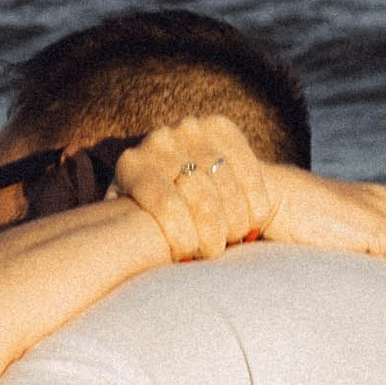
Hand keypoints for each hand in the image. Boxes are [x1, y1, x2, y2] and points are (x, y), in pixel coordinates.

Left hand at [110, 117, 279, 261]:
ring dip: (236, 220)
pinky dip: (255, 200)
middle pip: (200, 195)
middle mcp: (159, 140)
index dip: (182, 236)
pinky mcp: (220, 127)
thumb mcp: (134, 229)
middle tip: (213, 253)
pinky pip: (247, 168)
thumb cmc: (155, 220)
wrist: (182, 185)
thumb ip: (130, 238)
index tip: (189, 257)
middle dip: (212, 232)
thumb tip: (129, 256)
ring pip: (227, 185)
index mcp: (132, 167)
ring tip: (233, 238)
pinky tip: (254, 221)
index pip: (166, 203)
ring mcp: (190, 129)